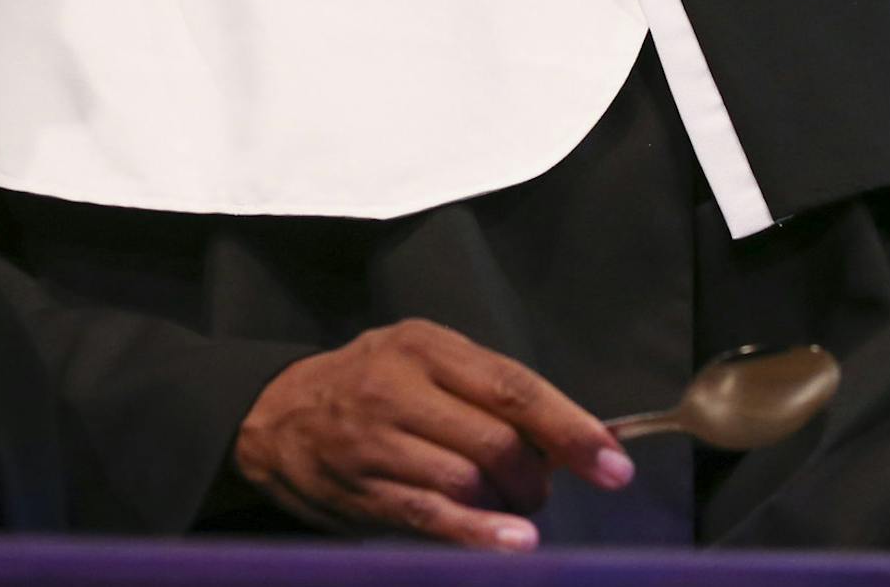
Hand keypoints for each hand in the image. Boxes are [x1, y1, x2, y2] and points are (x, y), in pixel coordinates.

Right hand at [233, 320, 633, 550]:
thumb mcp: (421, 360)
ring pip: (469, 482)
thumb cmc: (368, 384)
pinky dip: (480, 535)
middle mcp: (399, 387)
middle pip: (497, 441)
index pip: (512, 387)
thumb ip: (486, 390)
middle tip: (539, 490)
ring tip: (512, 511)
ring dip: (510, 508)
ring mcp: (377, 440)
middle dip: (537, 477)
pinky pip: (432, 516)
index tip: (613, 463)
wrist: (275, 415)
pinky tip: (512, 543)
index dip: (570, 428)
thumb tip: (572, 437)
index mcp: (424, 346)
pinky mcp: (364, 489)